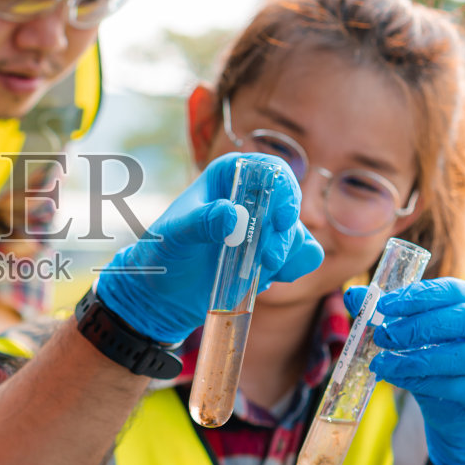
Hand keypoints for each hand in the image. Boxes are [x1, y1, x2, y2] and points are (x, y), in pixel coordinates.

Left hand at [97, 152, 321, 343]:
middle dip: (283, 235)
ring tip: (262, 270)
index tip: (281, 219)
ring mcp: (264, 229)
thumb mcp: (175, 235)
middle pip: (289, 206)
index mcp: (229, 177)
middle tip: (267, 258)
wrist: (161, 295)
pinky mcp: (271, 256)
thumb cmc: (161, 254)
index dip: (284, 190)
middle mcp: (252, 199)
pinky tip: (267, 278)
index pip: (270, 170)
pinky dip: (293, 268)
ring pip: (298, 234)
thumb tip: (233, 215)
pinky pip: (303, 256)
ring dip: (287, 254)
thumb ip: (201, 222)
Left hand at [346, 278, 464, 464]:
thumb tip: (352, 295)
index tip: (383, 306)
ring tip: (382, 362)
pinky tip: (397, 379)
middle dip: (417, 327)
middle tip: (383, 335)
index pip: (452, 289)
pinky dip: (419, 382)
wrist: (463, 406)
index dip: (417, 296)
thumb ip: (390, 311)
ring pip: (457, 357)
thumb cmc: (441, 355)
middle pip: (461, 319)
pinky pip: (452, 386)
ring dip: (413, 360)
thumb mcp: (421, 329)